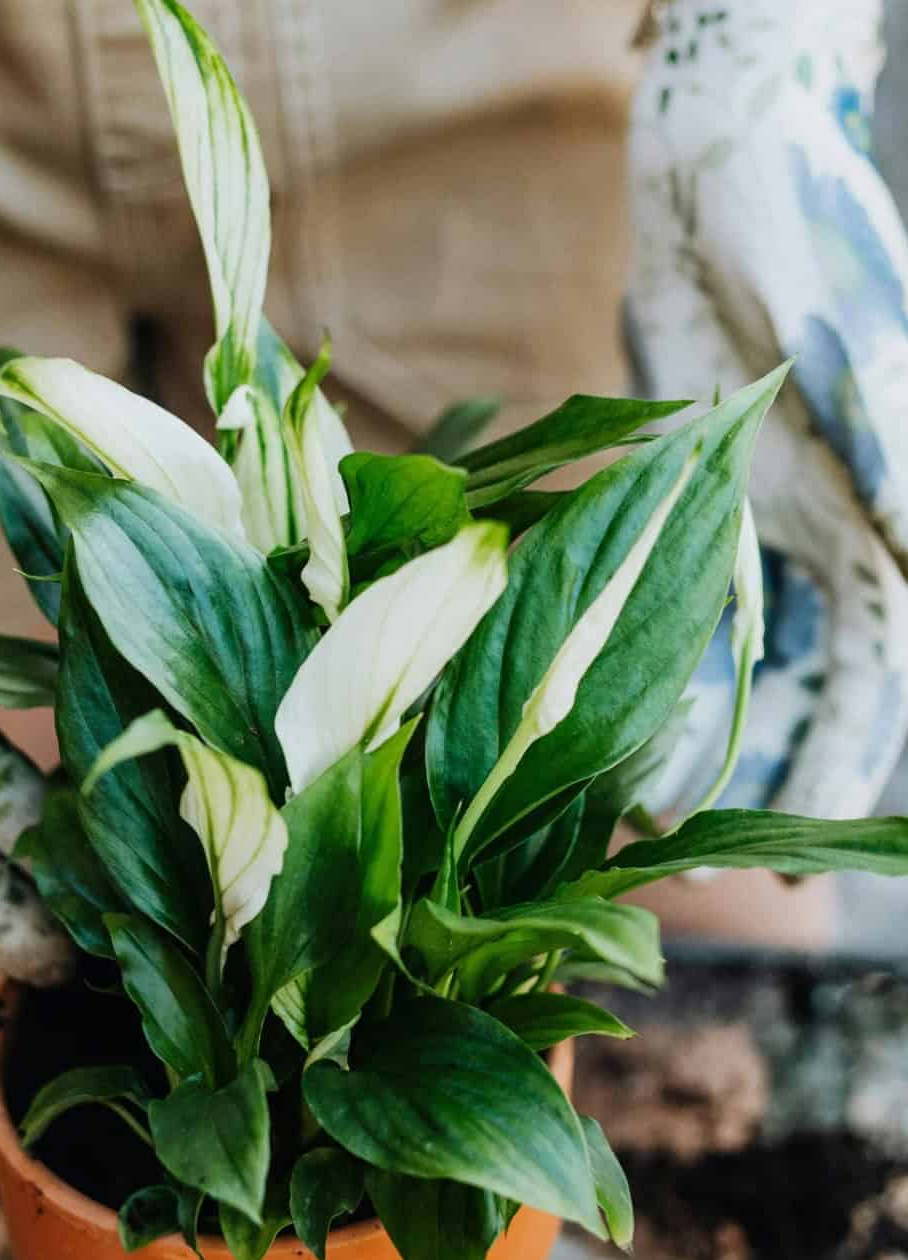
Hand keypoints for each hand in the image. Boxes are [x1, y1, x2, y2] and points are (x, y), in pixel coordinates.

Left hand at [627, 0, 907, 818]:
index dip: (853, 751)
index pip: (880, 662)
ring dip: (712, 733)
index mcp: (875, 504)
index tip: (815, 832)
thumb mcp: (845, 320)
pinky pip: (677, 600)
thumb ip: (884, 430)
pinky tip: (612, 717)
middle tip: (742, 868)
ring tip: (653, 810)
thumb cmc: (798, 217)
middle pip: (819, 684)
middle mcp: (824, 524)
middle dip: (788, 773)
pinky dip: (652, 659)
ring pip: (744, 656)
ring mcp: (755, 512)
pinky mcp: (690, 490)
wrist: (721, 158)